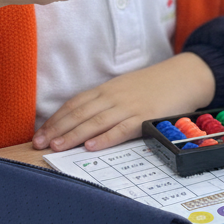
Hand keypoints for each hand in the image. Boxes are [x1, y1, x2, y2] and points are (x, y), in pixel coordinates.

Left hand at [33, 53, 215, 151]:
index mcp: (107, 89)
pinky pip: (122, 129)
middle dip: (57, 129)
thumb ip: (106, 102)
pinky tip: (91, 146)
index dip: (56, 119)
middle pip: (80, 113)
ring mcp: (129, 106)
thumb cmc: (154, 86)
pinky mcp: (145, 116)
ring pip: (96, 121)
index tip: (40, 133)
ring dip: (74, 135)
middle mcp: (114, 96)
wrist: (184, 76)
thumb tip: (84, 121)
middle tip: (39, 143)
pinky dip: (105, 138)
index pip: (75, 104)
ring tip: (57, 147)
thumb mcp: (126, 89)